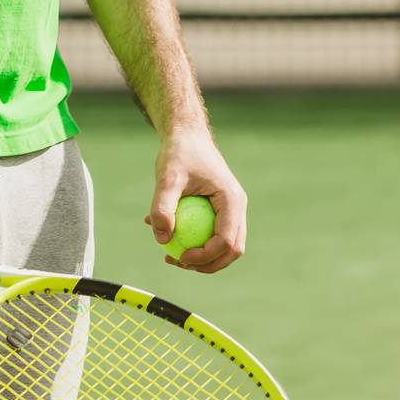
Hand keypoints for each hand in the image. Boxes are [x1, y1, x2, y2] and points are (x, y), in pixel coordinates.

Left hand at [144, 125, 246, 273]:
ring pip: (224, 245)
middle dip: (208, 264)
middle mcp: (237, 206)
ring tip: (170, 255)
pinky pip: (212, 233)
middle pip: (232, 249)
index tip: (180, 257)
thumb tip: (162, 240)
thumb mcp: (167, 176)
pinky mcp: (220, 209)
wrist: (186, 135)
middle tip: (178, 262)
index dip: (206, 256)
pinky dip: (194, 240)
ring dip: (202, 256)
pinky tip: (167, 236)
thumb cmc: (178, 152)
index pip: (227, 240)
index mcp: (232, 200)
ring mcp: (231, 209)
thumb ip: (162, 206)